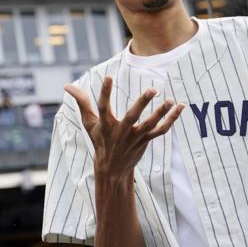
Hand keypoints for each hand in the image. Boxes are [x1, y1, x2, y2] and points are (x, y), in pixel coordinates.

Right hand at [64, 76, 185, 181]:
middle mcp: (121, 131)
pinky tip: (180, 107)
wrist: (112, 169)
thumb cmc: (100, 141)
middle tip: (152, 90)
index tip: (108, 76)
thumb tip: (67, 85)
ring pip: (150, 125)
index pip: (103, 107)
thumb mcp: (89, 123)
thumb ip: (81, 102)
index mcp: (105, 125)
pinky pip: (161, 130)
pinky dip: (172, 119)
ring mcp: (135, 137)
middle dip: (142, 104)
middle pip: (132, 117)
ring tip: (170, 100)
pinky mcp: (146, 141)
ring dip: (161, 113)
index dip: (105, 92)